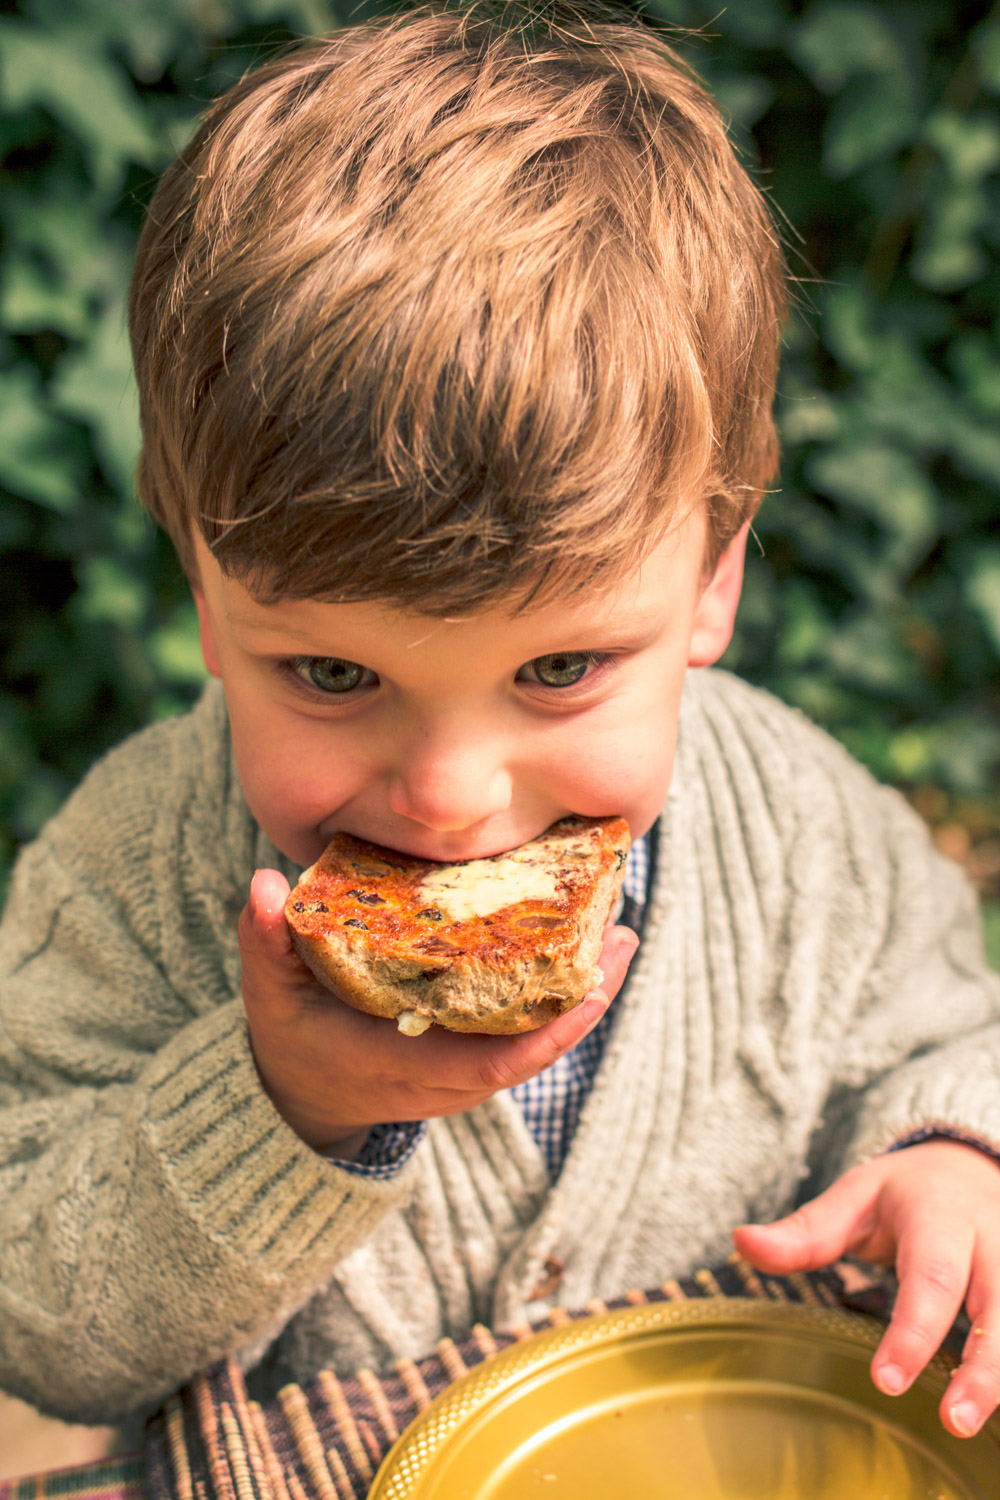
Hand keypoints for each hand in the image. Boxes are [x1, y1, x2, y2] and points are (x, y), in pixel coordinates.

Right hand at [239, 868, 638, 1155]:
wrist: (302, 1098)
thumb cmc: (292, 1040)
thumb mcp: (269, 995)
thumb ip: (265, 941)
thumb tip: (265, 884)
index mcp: (406, 1068)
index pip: (490, 1066)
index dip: (546, 1035)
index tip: (590, 991)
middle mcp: (448, 1079)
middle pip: (534, 1050)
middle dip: (585, 1001)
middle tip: (621, 935)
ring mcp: (465, 1071)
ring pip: (539, 1039)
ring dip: (583, 990)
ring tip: (620, 931)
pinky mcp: (474, 1056)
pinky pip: (527, 1028)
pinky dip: (560, 991)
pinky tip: (584, 942)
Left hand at [733, 1141, 999, 1436]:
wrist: (964, 1167)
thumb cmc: (902, 1194)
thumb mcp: (852, 1197)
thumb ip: (804, 1230)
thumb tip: (740, 1242)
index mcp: (939, 1217)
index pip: (931, 1277)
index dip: (913, 1331)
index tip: (887, 1379)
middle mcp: (989, 1242)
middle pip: (997, 1306)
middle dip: (982, 1367)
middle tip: (954, 1419)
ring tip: (969, 1423)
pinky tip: (993, 1405)